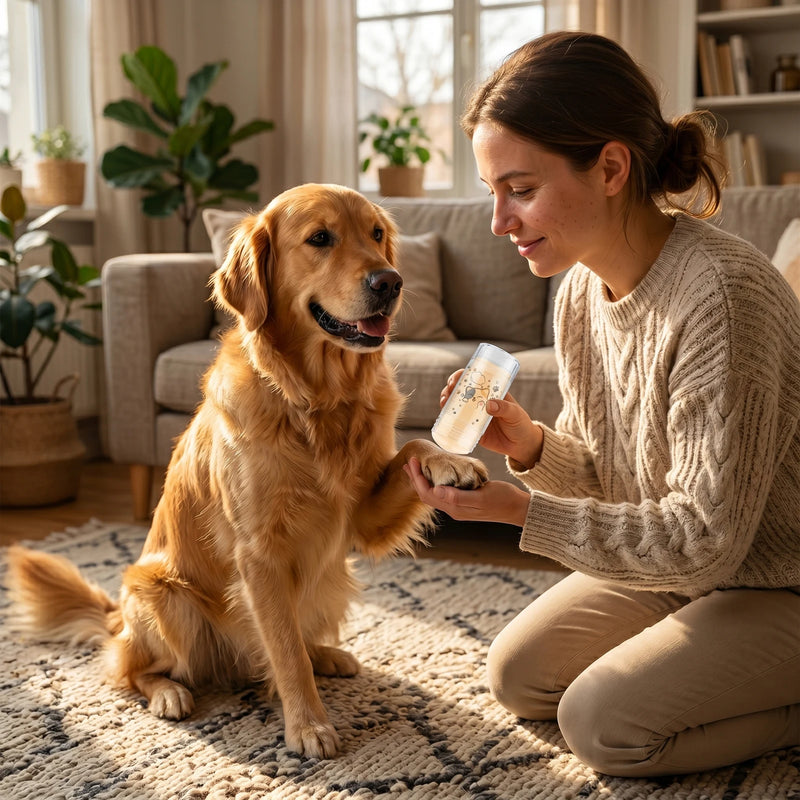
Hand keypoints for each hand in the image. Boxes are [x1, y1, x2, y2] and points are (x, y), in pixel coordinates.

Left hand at [403, 457, 529, 525]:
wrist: (519, 508)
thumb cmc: (503, 499)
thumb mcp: (482, 496)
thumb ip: (459, 496)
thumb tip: (436, 491)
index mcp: (455, 508)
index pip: (428, 494)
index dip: (417, 478)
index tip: (413, 461)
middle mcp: (454, 509)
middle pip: (427, 495)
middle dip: (416, 479)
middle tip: (409, 462)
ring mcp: (459, 507)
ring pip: (434, 494)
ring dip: (423, 481)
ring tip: (416, 468)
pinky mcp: (465, 502)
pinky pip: (444, 492)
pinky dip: (435, 482)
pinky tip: (436, 474)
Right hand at [438, 372, 542, 469]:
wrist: (521, 445)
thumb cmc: (521, 424)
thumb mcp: (515, 414)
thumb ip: (504, 408)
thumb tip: (489, 404)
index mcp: (490, 392)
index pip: (474, 379)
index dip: (462, 376)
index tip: (456, 379)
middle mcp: (479, 401)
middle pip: (460, 390)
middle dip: (450, 388)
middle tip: (448, 392)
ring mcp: (474, 415)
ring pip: (455, 405)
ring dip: (446, 401)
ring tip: (443, 403)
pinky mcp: (471, 429)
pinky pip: (456, 423)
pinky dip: (447, 419)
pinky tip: (443, 418)